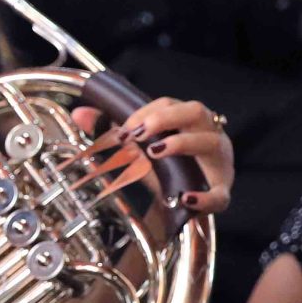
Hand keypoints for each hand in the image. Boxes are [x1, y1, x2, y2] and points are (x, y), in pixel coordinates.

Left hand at [71, 96, 234, 214]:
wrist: (179, 197)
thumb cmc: (165, 165)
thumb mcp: (136, 147)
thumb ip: (109, 129)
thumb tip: (79, 114)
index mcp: (186, 119)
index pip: (169, 104)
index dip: (146, 113)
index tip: (124, 130)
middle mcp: (206, 133)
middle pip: (195, 111)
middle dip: (165, 118)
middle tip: (138, 134)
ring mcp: (218, 160)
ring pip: (211, 142)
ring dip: (181, 143)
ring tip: (154, 152)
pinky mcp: (222, 190)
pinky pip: (221, 194)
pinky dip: (205, 197)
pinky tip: (186, 199)